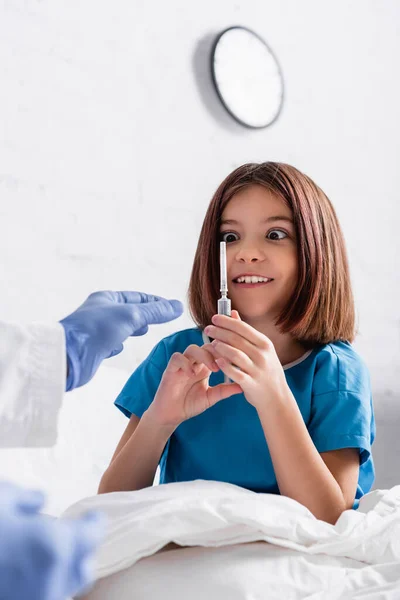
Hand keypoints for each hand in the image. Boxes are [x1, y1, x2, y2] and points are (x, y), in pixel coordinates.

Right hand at [0, 483, 104, 599]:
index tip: (93, 519)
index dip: (94, 525)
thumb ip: (26, 499)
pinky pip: (43, 598)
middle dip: (80, 553)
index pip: (91, 536)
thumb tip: (38, 501)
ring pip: (63, 591)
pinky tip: (28, 574)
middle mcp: (49, 580)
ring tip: (47, 558)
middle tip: (70, 539)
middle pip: (82, 570)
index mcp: (52, 546)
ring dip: (62, 574)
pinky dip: (42, 588)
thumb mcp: (0, 498)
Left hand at [60, 290, 182, 390]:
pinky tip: (120, 348)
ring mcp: (96, 330)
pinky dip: (117, 344)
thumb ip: (155, 312)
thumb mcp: (131, 315)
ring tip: (143, 330)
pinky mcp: (93, 348)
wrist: (69, 355)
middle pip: (128, 310)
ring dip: (131, 328)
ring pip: (119, 327)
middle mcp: (101, 312)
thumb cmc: (97, 330)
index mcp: (107, 299)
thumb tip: (178, 306)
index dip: (156, 302)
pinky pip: (108, 343)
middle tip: (159, 318)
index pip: (137, 297)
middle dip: (144, 314)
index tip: (171, 307)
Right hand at [149, 343, 241, 426]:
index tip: (239, 357)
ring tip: (214, 369)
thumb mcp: (211, 397)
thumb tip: (243, 387)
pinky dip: (185, 363)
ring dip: (204, 356)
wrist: (171, 415)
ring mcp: (182, 364)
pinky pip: (177, 358)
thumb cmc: (190, 404)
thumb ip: (225, 390)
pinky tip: (192, 374)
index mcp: (206, 366)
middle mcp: (195, 362)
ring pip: (193, 349)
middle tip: (228, 360)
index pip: (217, 350)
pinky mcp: (170, 369)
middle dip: (218, 351)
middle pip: (207, 345)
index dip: (227, 351)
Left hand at [204, 311, 288, 411]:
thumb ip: (245, 332)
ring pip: (235, 354)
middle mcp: (262, 355)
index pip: (243, 328)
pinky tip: (217, 360)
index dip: (226, 322)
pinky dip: (225, 366)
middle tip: (207, 329)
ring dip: (221, 347)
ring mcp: (257, 370)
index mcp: (264, 344)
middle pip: (236, 339)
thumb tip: (232, 312)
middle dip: (219, 332)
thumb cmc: (266, 370)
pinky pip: (236, 373)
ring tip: (211, 343)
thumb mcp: (261, 349)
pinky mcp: (251, 384)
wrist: (277, 397)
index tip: (214, 318)